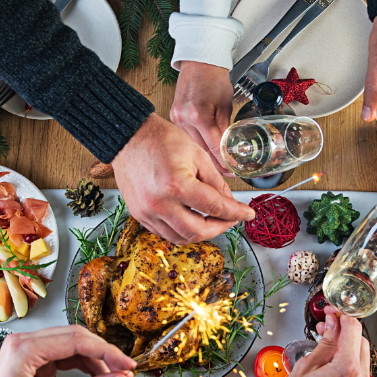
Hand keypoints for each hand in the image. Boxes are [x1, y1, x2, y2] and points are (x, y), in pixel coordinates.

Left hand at [0, 326, 135, 376]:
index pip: (77, 340)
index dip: (108, 352)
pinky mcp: (29, 357)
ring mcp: (25, 348)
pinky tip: (94, 376)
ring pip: (71, 343)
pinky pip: (62, 352)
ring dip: (93, 358)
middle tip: (124, 372)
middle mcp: (23, 342)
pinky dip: (81, 362)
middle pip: (75, 337)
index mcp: (24, 351)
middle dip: (103, 354)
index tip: (127, 366)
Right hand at [113, 114, 253, 243]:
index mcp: (177, 185)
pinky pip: (166, 233)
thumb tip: (230, 203)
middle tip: (231, 219)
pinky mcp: (139, 215)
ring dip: (202, 233)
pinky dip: (183, 231)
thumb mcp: (197, 155)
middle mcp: (159, 204)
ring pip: (181, 238)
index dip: (236, 213)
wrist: (129, 137)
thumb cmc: (161, 140)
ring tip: (213, 220)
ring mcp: (147, 213)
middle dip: (220, 228)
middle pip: (198, 232)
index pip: (215, 208)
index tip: (248, 214)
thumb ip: (216, 183)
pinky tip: (192, 220)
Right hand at [170, 61, 234, 172]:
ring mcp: (176, 117)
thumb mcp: (226, 104)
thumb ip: (226, 128)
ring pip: (194, 144)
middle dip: (215, 162)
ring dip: (206, 154)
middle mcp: (184, 117)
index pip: (213, 146)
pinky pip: (188, 136)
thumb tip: (229, 148)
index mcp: (198, 114)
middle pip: (201, 149)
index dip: (224, 161)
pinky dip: (197, 143)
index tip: (231, 170)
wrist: (199, 62)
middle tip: (228, 172)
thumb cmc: (213, 76)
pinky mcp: (174, 117)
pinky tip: (205, 149)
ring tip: (218, 163)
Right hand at [266, 307, 371, 376]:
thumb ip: (325, 342)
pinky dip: (350, 371)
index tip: (333, 313)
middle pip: (362, 343)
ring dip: (349, 352)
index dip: (343, 316)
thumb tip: (333, 324)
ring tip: (327, 352)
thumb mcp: (306, 367)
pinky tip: (332, 373)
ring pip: (363, 362)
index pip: (353, 330)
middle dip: (347, 333)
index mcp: (346, 370)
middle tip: (328, 329)